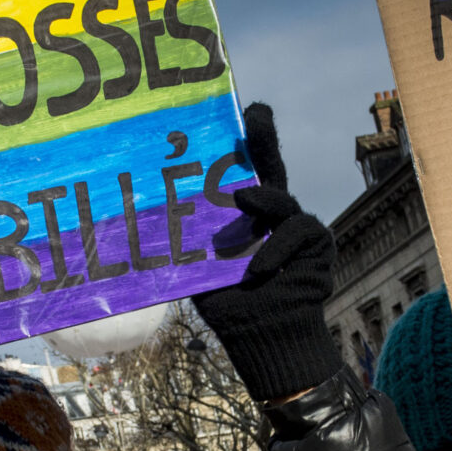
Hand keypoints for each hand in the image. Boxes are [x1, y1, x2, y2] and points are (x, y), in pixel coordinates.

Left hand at [195, 103, 339, 401]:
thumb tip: (133, 224)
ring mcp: (297, 228)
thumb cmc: (230, 306)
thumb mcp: (197, 270)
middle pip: (269, 167)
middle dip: (263, 137)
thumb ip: (183, 244)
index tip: (232, 112)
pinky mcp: (317, 244)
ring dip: (263, 201)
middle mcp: (271, 215)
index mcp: (242, 216)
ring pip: (281, 200)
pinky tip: (260, 269)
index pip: (240, 172)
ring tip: (244, 201)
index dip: (238, 143)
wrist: (264, 338)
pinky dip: (275, 249)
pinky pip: (297, 232)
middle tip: (256, 113)